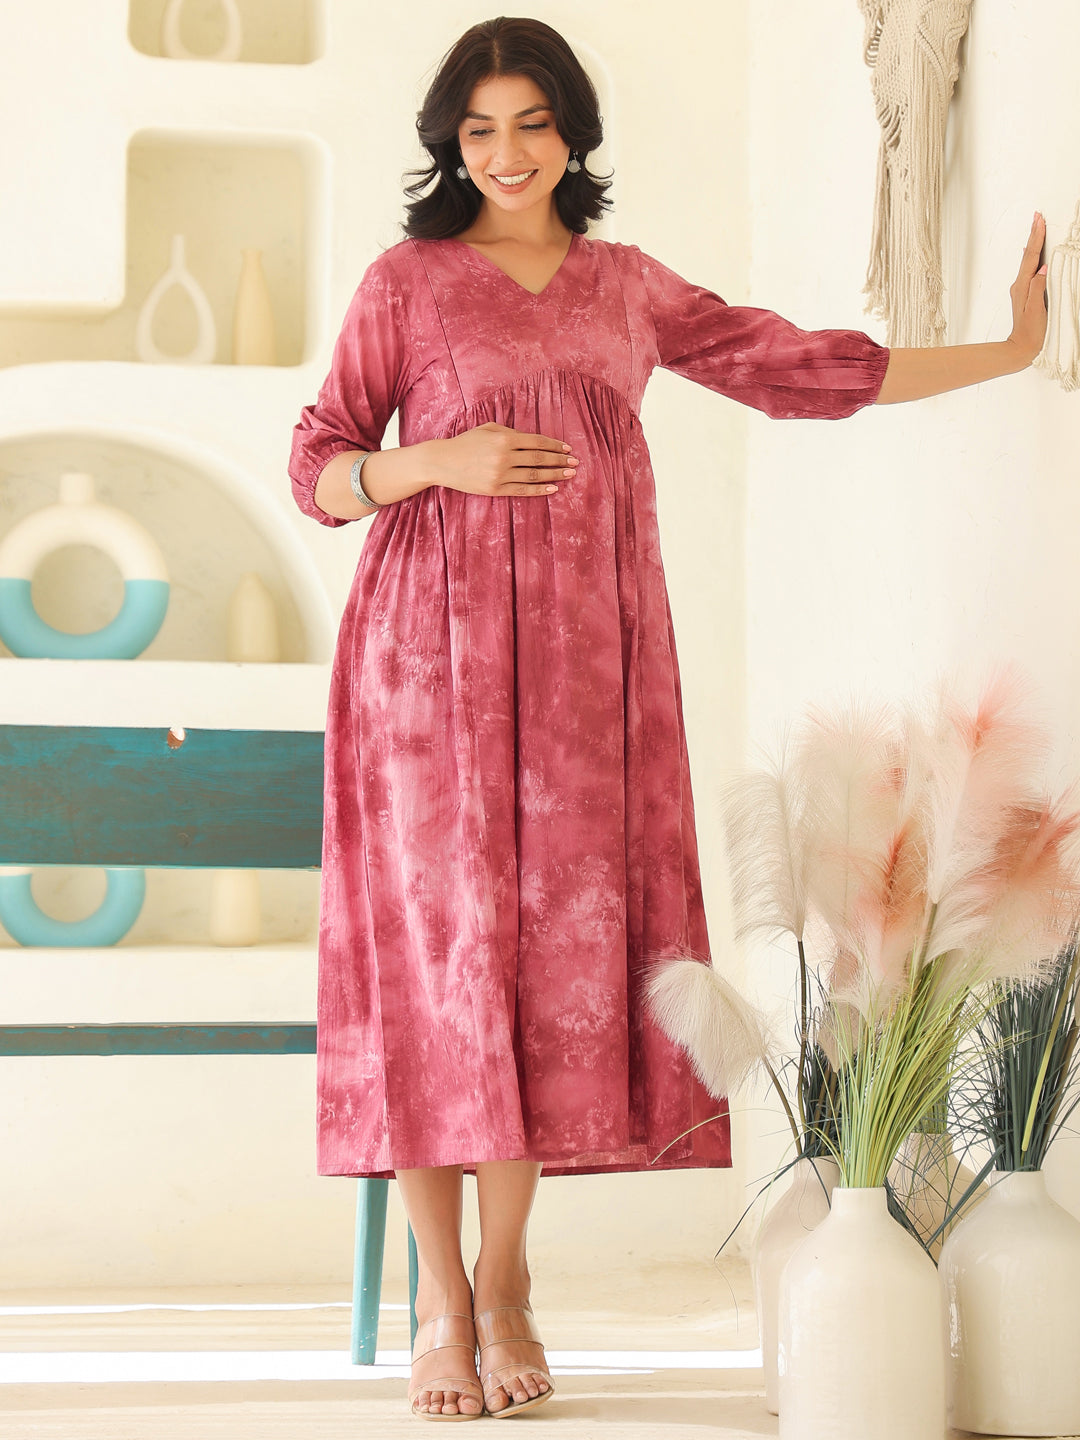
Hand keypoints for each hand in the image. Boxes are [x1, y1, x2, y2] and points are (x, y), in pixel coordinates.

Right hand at [430, 422, 577, 497]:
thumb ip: (509, 432)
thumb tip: (531, 440)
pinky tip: (553, 489)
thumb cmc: (465, 442)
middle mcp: (504, 457)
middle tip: (575, 463)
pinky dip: (539, 490)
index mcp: (504, 439)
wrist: (441, 462)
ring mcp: (500, 475)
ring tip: (569, 475)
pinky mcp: (495, 489)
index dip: (555, 445)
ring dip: (554, 475)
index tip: (567, 449)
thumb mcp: (487, 429)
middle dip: (559, 461)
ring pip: (534, 475)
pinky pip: (522, 490)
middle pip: (539, 459)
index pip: (537, 442)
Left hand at [1006, 212, 1047, 365]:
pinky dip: (1033, 257)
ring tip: (1037, 227)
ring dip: (1034, 243)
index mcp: (1023, 286)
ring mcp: (1022, 289)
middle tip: (1038, 216)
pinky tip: (1033, 253)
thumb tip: (1042, 267)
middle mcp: (1020, 284)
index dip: (1037, 238)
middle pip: (1029, 255)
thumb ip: (1037, 287)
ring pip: (1029, 260)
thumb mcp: (1036, 309)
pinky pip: (1029, 269)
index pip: (1032, 257)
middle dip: (1034, 234)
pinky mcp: (1025, 293)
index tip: (1040, 220)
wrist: (1020, 348)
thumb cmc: (1030, 332)